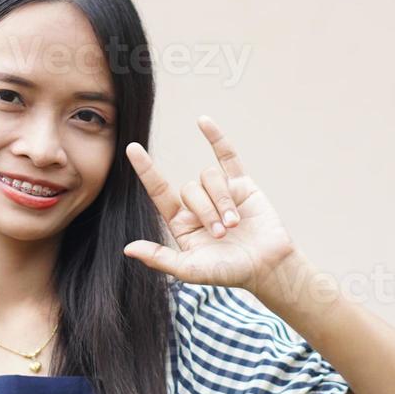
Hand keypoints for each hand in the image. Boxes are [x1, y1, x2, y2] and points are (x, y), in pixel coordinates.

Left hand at [122, 115, 296, 289]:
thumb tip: (127, 248)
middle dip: (206, 211)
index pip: (159, 191)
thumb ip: (159, 258)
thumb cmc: (228, 271)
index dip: (146, 170)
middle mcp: (198, 205)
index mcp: (181, 222)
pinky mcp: (241, 184)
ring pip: (209, 178)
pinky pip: (226, 156)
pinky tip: (203, 121)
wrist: (267, 266)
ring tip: (235, 225)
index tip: (131, 148)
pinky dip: (215, 138)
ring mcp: (219, 192)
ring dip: (222, 201)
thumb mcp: (190, 270)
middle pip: (190, 189)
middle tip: (223, 234)